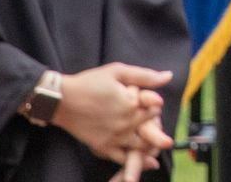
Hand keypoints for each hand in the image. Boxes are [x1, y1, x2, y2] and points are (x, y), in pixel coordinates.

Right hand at [52, 63, 172, 169]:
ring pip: (141, 146)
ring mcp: (114, 138)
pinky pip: (122, 158)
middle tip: (150, 123)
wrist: (61, 100)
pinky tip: (140, 158)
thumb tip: (168, 76)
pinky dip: (132, 159)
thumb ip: (145, 76)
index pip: (156, 108)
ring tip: (149, 140)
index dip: (154, 105)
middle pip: (151, 128)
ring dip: (147, 143)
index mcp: (132, 104)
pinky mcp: (102, 147)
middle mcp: (125, 124)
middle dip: (153, 124)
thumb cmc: (89, 83)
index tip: (149, 103)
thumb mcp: (118, 72)